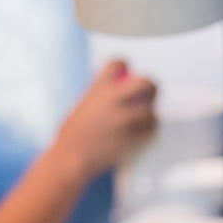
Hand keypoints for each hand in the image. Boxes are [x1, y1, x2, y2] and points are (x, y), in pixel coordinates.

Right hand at [52, 60, 156, 182]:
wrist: (72, 159)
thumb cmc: (70, 139)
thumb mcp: (80, 108)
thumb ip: (98, 98)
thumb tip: (111, 96)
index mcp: (99, 88)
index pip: (118, 63)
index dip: (122, 68)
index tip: (123, 76)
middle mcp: (116, 98)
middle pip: (147, 82)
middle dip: (148, 88)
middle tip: (144, 97)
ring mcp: (128, 116)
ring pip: (151, 111)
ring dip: (145, 117)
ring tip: (131, 126)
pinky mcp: (137, 134)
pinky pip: (152, 128)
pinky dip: (146, 132)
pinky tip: (132, 137)